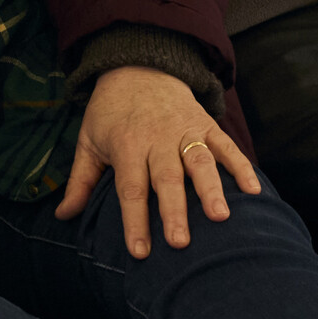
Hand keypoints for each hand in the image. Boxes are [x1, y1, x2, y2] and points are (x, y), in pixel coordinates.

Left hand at [54, 66, 259, 258]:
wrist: (137, 66)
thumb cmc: (110, 112)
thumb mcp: (87, 140)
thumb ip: (80, 180)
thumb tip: (63, 216)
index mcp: (126, 145)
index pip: (130, 188)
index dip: (134, 221)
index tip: (140, 252)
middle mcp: (157, 139)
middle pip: (166, 178)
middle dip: (174, 210)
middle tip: (181, 243)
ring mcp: (184, 130)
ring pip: (200, 161)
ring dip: (211, 189)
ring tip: (220, 218)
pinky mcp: (206, 124)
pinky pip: (227, 145)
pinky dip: (241, 166)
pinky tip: (254, 191)